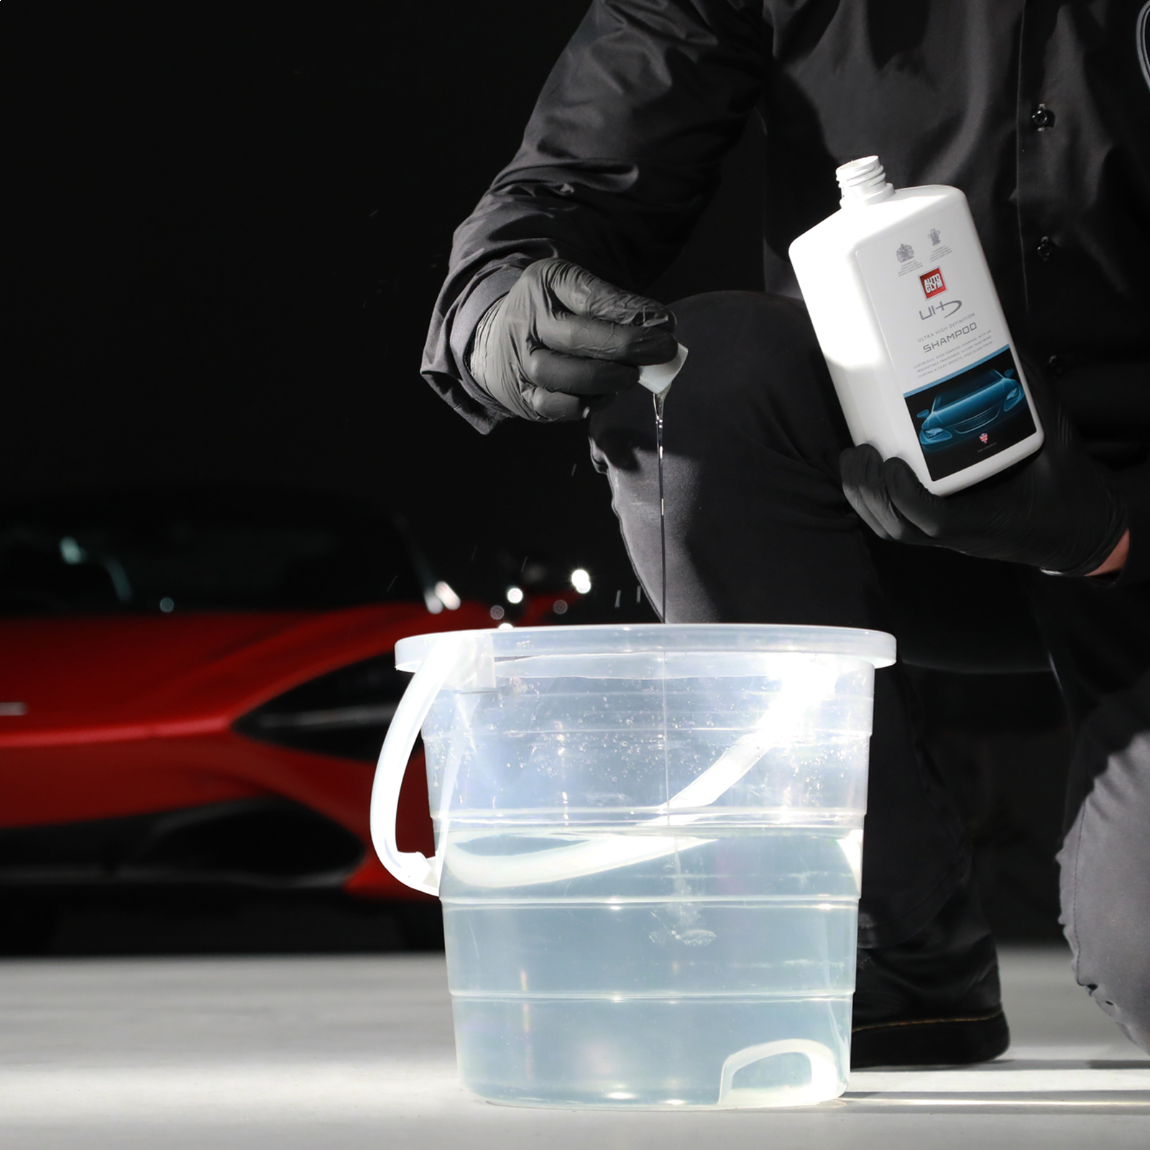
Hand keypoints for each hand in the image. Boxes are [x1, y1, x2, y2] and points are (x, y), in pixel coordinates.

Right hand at [468, 257, 677, 421]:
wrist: (497, 339)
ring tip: (631, 377)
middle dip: (626, 346)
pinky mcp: (524, 395)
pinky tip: (605, 397)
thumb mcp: (578, 293)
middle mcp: (528, 322)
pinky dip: (585, 405)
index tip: (666, 324)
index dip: (631, 313)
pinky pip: (555, 406)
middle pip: (577, 337)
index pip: (592, 298)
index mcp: (546, 285)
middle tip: (662, 351)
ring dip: (606, 379)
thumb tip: (662, 326)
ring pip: (564, 375)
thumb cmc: (554, 314)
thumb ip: (616, 306)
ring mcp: (523, 361)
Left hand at [840, 367, 1127, 575]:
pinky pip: (898, 526)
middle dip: (870, 492)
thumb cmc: (1069, 487)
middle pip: (899, 529)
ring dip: (864, 498)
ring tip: (855, 458)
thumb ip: (1033, 395)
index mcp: (990, 520)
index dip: (904, 497)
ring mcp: (948, 538)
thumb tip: (1006, 342)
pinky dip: (874, 503)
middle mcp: (962, 535)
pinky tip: (865, 471)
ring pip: (892, 530)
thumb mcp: (1058, 438)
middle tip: (861, 451)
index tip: (891, 462)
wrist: (1081, 529)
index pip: (935, 522)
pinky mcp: (940, 533)